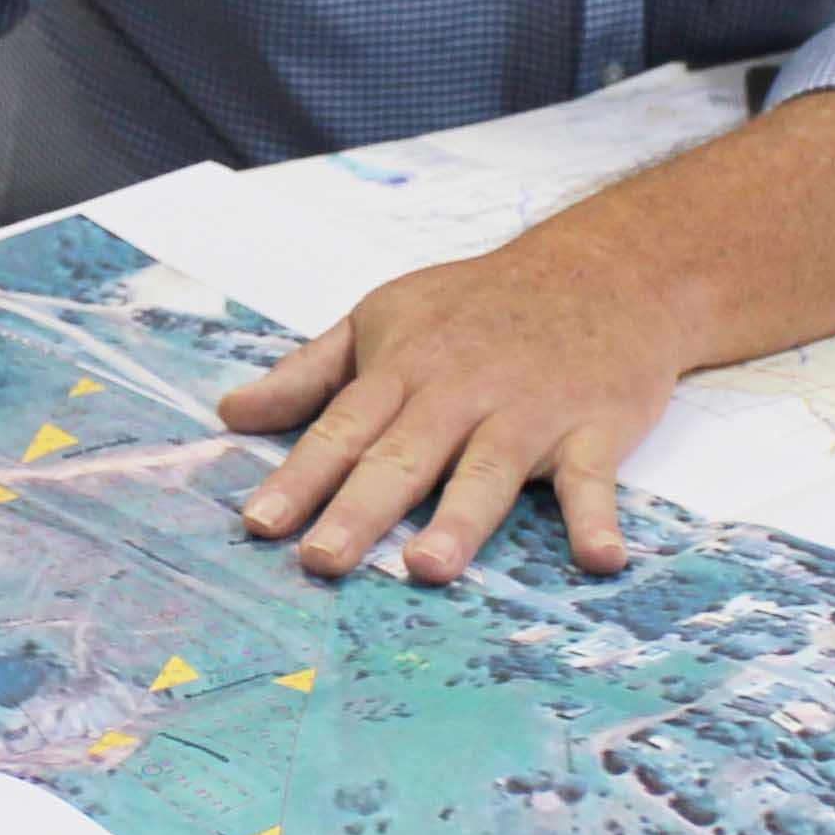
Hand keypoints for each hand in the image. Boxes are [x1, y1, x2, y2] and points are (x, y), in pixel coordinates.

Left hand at [216, 240, 676, 582]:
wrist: (602, 266)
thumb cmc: (479, 304)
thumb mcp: (383, 317)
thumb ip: (308, 373)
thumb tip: (231, 414)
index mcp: (404, 369)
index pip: (341, 428)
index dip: (299, 477)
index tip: (259, 524)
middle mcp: (460, 394)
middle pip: (402, 458)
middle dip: (361, 509)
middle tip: (323, 559)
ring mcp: (528, 413)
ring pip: (486, 472)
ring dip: (460, 520)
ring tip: (428, 568)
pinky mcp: (593, 429)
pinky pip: (593, 480)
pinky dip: (598, 518)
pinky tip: (600, 558)